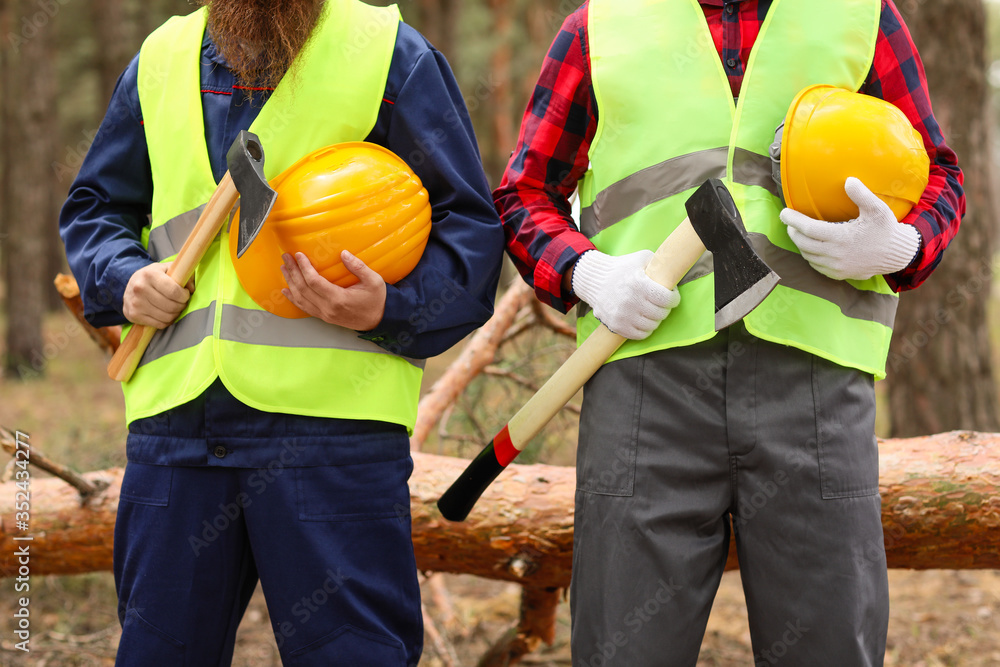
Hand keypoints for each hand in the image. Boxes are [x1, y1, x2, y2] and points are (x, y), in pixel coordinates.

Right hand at [123, 262, 192, 328]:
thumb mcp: (167, 269)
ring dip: (176, 314)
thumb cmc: (153, 277)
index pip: (174, 291)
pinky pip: (159, 324)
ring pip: (167, 317)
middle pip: (171, 306)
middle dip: (182, 306)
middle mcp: (140, 288)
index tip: (185, 294)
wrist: (130, 285)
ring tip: (175, 308)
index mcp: (150, 275)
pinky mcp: (134, 315)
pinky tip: (167, 314)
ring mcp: (136, 303)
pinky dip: (167, 321)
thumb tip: (191, 289)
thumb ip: (182, 273)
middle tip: (182, 302)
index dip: (184, 296)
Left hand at [281, 251, 386, 330]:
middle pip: (303, 289)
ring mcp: (325, 315)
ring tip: (284, 269)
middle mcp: (328, 308)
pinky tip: (286, 290)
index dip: (304, 267)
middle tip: (286, 257)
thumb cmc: (377, 300)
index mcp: (338, 299)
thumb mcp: (374, 281)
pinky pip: (304, 307)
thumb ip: (358, 267)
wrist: (380, 320)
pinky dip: (293, 298)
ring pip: (300, 299)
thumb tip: (343, 253)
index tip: (299, 255)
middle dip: (293, 271)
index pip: (314, 281)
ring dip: (290, 283)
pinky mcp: (324, 317)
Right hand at [571, 249, 679, 339]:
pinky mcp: (616, 326)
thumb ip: (659, 263)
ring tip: (651, 311)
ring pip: (652, 326)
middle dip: (665, 308)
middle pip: (661, 314)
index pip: (667, 299)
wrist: (594, 280)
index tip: (672, 295)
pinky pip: (640, 335)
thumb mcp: (641, 258)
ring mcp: (622, 315)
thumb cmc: (622, 268)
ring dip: (655, 319)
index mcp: (638, 284)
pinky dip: (645, 329)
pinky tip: (643, 320)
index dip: (674, 298)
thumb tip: (673, 273)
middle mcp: (631, 301)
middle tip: (660, 302)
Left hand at [780, 177, 920, 280]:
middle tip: (791, 222)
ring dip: (800, 244)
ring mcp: (836, 267)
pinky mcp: (839, 275)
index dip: (793, 220)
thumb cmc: (886, 229)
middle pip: (803, 243)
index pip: (808, 229)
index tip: (784, 212)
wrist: (897, 254)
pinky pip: (816, 266)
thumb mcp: (877, 209)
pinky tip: (811, 247)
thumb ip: (862, 195)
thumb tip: (848, 180)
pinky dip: (809, 256)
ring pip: (808, 256)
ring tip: (799, 232)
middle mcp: (835, 255)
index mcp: (841, 238)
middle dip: (793, 232)